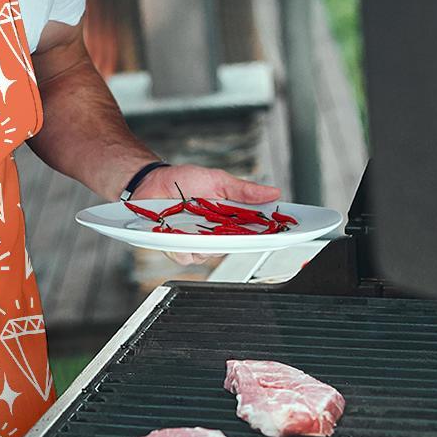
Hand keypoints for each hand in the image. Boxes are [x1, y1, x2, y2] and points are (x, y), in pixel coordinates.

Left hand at [133, 164, 281, 266]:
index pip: (254, 232)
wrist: (152, 181)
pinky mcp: (176, 248)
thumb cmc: (184, 181)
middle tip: (232, 226)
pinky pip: (186, 256)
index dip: (269, 235)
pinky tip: (179, 232)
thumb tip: (273, 192)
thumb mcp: (218, 180)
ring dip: (206, 241)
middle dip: (237, 239)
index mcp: (229, 219)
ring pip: (210, 254)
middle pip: (234, 247)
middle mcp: (215, 234)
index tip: (284, 233)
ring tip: (197, 223)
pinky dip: (184, 246)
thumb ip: (244, 190)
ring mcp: (196, 243)